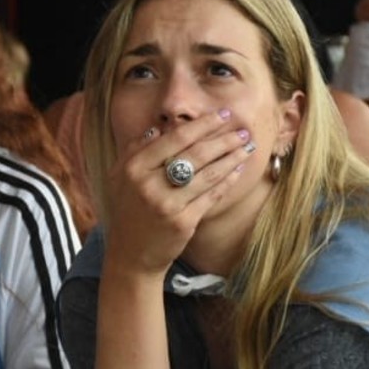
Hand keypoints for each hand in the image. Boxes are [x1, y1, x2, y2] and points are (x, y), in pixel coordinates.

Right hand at [102, 109, 255, 276]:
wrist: (132, 253)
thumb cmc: (129, 210)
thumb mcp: (121, 177)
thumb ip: (135, 149)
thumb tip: (159, 129)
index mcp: (134, 168)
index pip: (175, 139)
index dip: (202, 125)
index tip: (221, 115)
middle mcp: (149, 184)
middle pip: (195, 154)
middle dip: (223, 139)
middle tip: (243, 131)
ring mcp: (167, 204)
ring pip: (207, 174)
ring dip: (231, 157)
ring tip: (247, 147)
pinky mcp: (183, 222)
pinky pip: (211, 195)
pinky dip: (227, 181)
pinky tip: (238, 170)